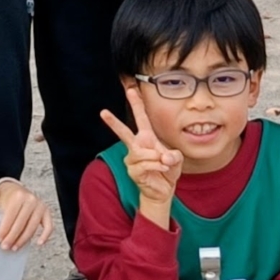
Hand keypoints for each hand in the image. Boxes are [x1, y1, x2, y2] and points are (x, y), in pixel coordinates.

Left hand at [0, 181, 52, 251]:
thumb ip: (2, 218)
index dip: (4, 229)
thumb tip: (0, 238)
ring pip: (32, 227)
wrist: (16, 191)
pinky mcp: (47, 212)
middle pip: (21, 223)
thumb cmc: (9, 200)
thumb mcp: (2, 204)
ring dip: (23, 240)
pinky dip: (45, 236)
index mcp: (18, 196)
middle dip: (12, 237)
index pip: (11, 216)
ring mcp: (40, 206)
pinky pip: (49, 226)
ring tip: (15, 247)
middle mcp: (31, 200)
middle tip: (5, 246)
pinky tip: (39, 243)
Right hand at [101, 101, 183, 222]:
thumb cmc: (167, 171)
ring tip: (164, 164)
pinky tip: (161, 170)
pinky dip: (158, 166)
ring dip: (158, 158)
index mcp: (147, 138)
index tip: (131, 89)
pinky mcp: (133, 170)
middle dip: (113, 122)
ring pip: (144, 152)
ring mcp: (132, 159)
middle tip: (103, 112)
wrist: (163, 190)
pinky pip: (146, 163)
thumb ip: (173, 155)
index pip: (141, 118)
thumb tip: (163, 157)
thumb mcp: (176, 159)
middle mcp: (137, 146)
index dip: (137, 104)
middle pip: (124, 132)